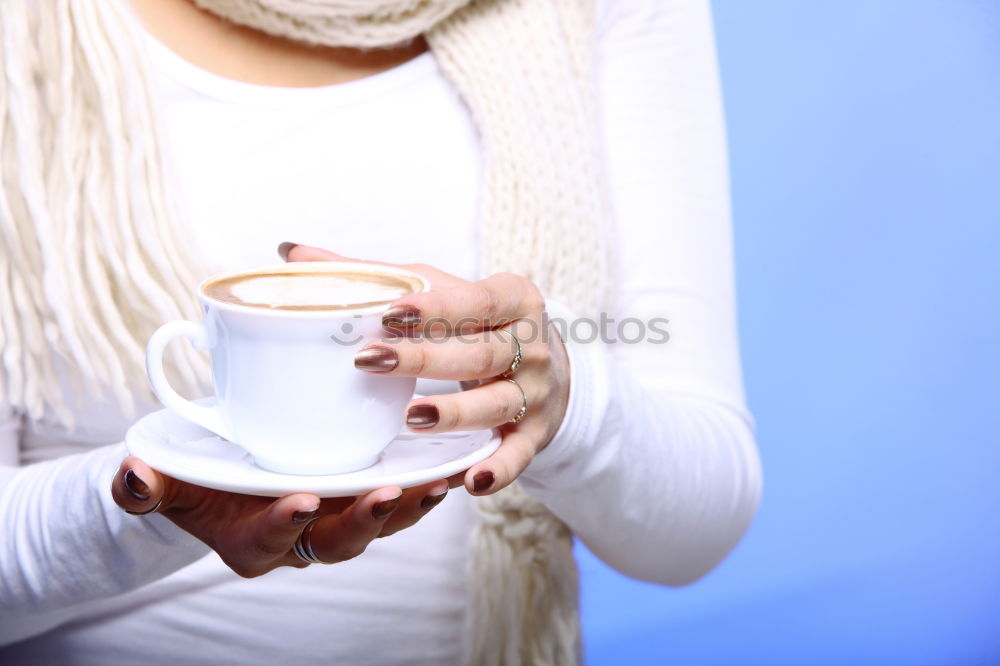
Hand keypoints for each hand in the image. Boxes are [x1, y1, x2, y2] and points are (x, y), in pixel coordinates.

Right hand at [111, 457, 449, 576]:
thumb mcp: (169, 479)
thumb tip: (131, 476)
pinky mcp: (362, 497)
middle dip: (363, 522)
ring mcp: (336, 520)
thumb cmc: (199, 478)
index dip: (281, 526)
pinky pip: (400, 500)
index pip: (267, 542)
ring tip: (436, 483)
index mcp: (252, 540)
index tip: (296, 500)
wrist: (229, 476)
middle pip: (337, 541)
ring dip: (409, 506)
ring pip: (378, 524)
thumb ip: (149, 484)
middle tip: (385, 494)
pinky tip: (453, 467)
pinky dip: (426, 487)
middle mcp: (301, 538)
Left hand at [285, 243, 570, 496]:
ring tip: (412, 416)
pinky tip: (469, 481)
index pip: (474, 301)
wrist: (550, 364)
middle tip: (370, 360)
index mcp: (512, 299)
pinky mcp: (535, 434)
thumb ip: (377, 275)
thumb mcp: (446, 291)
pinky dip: (498, 470)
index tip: (389, 311)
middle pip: (479, 353)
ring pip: (495, 404)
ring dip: (455, 412)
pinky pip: (518, 455)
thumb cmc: (480, 321)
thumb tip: (294, 251)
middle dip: (426, 359)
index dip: (434, 308)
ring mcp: (536, 393)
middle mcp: (531, 346)